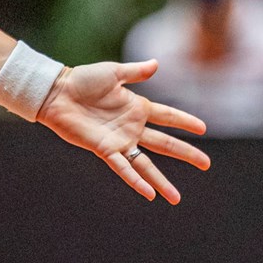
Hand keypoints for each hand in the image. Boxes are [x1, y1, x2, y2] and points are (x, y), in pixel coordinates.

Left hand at [37, 59, 209, 203]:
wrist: (56, 92)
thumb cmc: (81, 80)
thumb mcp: (112, 72)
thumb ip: (135, 72)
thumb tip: (156, 63)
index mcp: (136, 107)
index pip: (167, 116)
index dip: (184, 121)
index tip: (202, 128)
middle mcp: (131, 127)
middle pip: (164, 143)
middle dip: (185, 153)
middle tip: (206, 164)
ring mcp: (119, 140)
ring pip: (146, 164)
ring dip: (161, 181)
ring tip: (176, 198)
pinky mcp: (104, 149)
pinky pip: (123, 168)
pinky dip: (136, 180)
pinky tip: (149, 194)